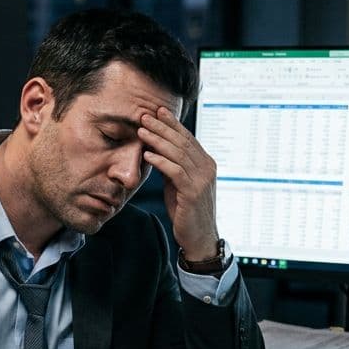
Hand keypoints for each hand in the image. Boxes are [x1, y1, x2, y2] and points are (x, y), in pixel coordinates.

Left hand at [139, 106, 219, 259]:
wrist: (199, 237)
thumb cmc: (187, 211)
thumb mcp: (179, 184)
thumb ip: (173, 166)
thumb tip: (157, 150)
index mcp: (205, 163)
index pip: (187, 138)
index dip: (172, 123)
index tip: (157, 111)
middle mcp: (207, 168)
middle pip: (182, 142)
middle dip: (162, 127)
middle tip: (145, 116)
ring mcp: (201, 180)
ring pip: (178, 153)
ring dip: (158, 140)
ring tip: (142, 131)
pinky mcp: (193, 193)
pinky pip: (175, 172)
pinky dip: (161, 161)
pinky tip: (147, 155)